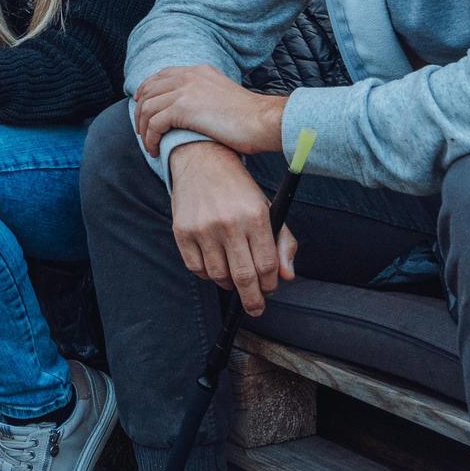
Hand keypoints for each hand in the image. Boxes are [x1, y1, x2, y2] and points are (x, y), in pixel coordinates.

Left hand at [134, 65, 284, 155]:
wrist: (264, 121)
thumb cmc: (250, 118)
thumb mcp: (223, 96)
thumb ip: (204, 95)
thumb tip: (190, 110)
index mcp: (199, 71)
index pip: (161, 76)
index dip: (146, 90)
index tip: (140, 105)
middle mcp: (189, 76)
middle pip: (149, 91)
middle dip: (140, 112)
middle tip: (140, 131)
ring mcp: (185, 90)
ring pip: (148, 108)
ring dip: (143, 129)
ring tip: (149, 145)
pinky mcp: (183, 108)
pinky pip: (154, 124)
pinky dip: (151, 139)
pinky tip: (155, 150)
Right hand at [169, 140, 298, 316]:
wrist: (203, 162)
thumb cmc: (240, 190)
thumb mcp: (269, 209)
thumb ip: (283, 243)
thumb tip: (287, 277)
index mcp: (256, 216)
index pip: (267, 265)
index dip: (271, 284)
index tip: (270, 289)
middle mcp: (229, 223)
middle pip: (244, 277)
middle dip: (253, 300)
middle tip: (255, 308)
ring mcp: (203, 228)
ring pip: (219, 276)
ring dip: (229, 284)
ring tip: (234, 278)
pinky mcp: (182, 231)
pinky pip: (196, 268)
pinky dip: (208, 274)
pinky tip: (215, 265)